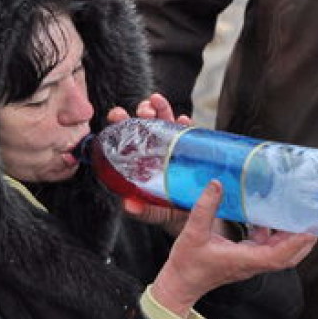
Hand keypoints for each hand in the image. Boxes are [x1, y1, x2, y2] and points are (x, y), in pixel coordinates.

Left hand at [106, 94, 193, 231]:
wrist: (198, 217)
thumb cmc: (169, 213)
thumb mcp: (154, 213)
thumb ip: (142, 211)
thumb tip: (128, 206)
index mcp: (141, 161)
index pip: (127, 138)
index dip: (121, 123)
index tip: (118, 115)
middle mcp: (156, 150)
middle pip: (146, 124)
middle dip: (143, 111)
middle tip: (145, 111)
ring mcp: (174, 147)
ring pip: (166, 121)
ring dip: (162, 108)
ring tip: (158, 102)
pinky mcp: (192, 149)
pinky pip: (188, 132)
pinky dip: (185, 124)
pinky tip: (184, 121)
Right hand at [149, 181, 316, 316]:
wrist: (180, 285)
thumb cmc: (187, 265)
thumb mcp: (193, 233)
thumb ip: (205, 208)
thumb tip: (216, 185)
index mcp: (244, 260)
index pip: (279, 255)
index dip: (296, 242)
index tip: (311, 228)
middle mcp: (251, 264)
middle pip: (288, 257)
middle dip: (304, 240)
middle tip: (314, 219)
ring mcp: (249, 263)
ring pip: (280, 253)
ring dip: (291, 238)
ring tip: (298, 216)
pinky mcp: (244, 260)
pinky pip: (267, 249)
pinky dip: (274, 236)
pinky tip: (268, 218)